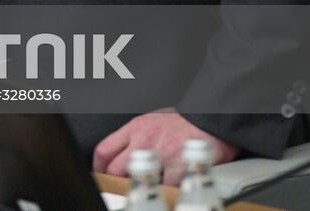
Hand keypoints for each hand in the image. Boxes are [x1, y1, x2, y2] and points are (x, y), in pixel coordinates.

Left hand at [93, 110, 238, 184]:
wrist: (211, 118)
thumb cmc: (183, 121)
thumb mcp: (151, 121)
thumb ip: (136, 136)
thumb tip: (123, 154)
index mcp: (135, 128)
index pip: (104, 149)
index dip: (98, 167)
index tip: (100, 175)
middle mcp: (144, 140)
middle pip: (116, 168)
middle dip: (116, 181)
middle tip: (121, 188)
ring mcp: (161, 154)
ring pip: (139, 180)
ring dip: (143, 187)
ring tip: (149, 188)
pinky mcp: (179, 165)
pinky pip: (166, 186)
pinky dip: (167, 191)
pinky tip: (170, 188)